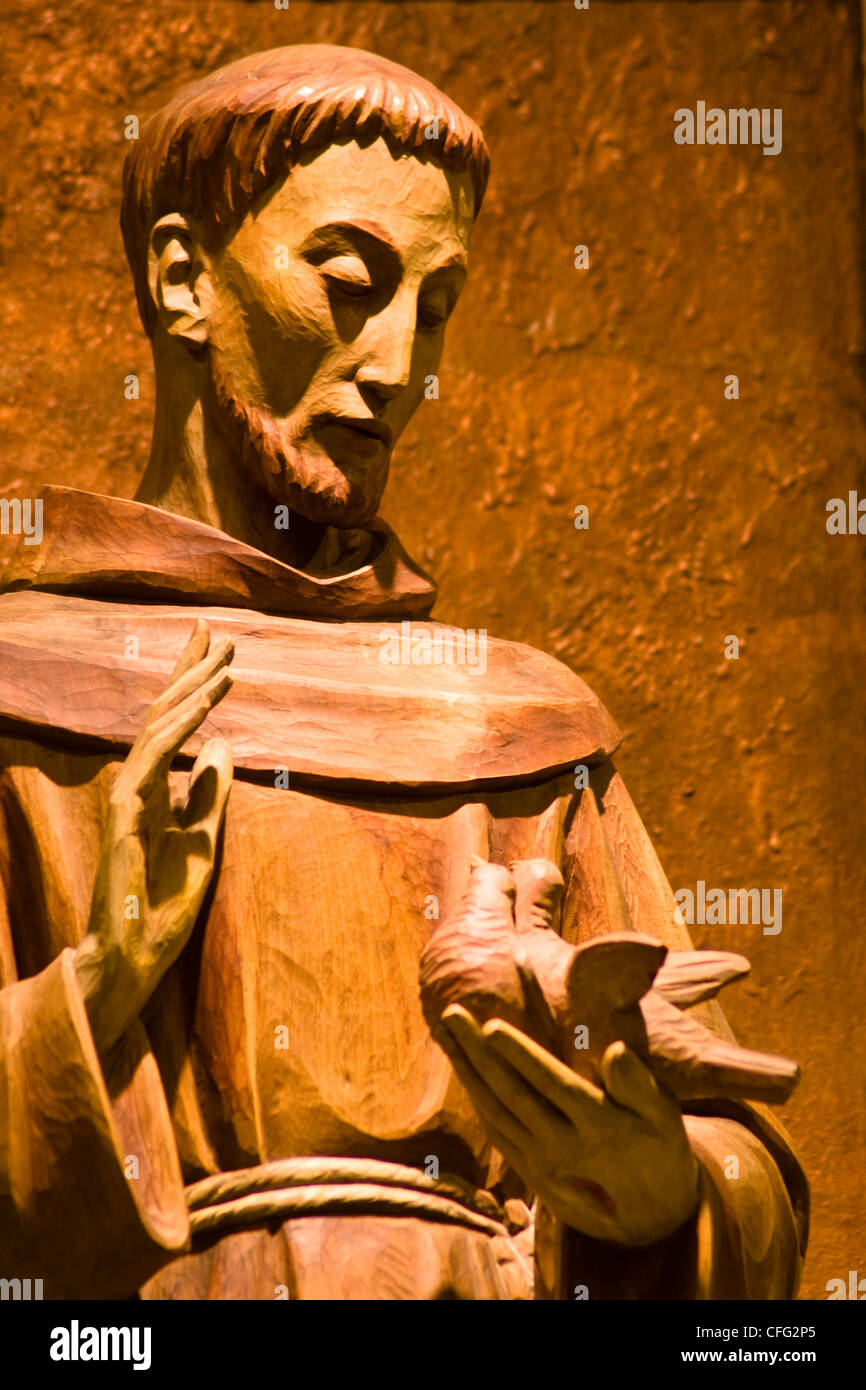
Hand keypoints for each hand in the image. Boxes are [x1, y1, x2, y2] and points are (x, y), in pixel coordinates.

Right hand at [74, 621, 233, 1055]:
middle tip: (220, 632)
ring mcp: (129, 797)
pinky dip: (181, 728)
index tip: (216, 646)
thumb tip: (223, 746)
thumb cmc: (163, 904)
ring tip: (226, 663)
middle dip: (192, 669)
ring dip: (193, 691)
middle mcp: (138, 784)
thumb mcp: (203, 840)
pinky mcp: (126, 814)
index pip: (174, 724)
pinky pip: (154, 759)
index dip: (192, 681)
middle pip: (164, 713)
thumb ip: (209, 794)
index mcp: (156, 788)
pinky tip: (205, 705)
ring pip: (159, 728)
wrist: (136, 954)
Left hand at [440, 1003, 699, 1246]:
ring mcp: (543, 1162)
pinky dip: (475, 1097)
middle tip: (452, 1015)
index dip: (521, 1056)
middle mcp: (564, 1146)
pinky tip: (463, 1069)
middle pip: (511, 1094)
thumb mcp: (665, 1119)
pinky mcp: (531, 1172)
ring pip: (495, 1111)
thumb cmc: (661, 1151)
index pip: (551, 1085)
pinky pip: (496, 1130)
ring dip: (467, 1070)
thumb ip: (639, 1085)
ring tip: (447, 1032)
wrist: (652, 1220)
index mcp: (600, 1127)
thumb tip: (615, 1050)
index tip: (492, 1026)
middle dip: (478, 1053)